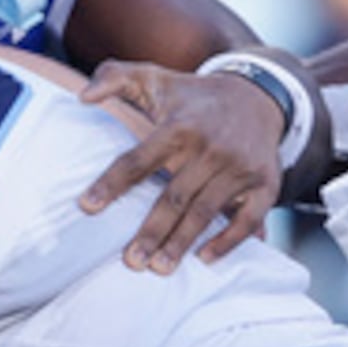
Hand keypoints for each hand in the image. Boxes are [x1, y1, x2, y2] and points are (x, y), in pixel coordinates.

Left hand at [75, 63, 284, 272]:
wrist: (257, 96)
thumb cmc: (193, 96)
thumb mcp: (154, 78)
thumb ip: (114, 78)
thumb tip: (82, 96)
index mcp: (180, 126)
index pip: (139, 159)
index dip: (112, 184)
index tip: (87, 207)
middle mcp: (211, 147)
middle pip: (175, 196)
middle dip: (151, 230)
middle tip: (131, 261)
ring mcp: (240, 167)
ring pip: (206, 211)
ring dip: (182, 242)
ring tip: (159, 268)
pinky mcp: (265, 183)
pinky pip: (248, 218)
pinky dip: (229, 241)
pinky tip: (206, 258)